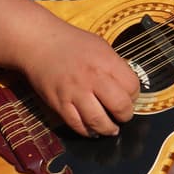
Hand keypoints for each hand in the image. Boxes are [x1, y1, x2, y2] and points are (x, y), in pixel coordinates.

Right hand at [16, 21, 139, 137]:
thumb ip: (115, 67)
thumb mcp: (101, 46)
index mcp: (106, 61)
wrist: (39, 42)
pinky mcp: (59, 103)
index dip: (134, 95)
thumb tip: (127, 88)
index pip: (132, 86)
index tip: (129, 97)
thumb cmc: (72, 43)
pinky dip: (87, 131)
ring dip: (108, 129)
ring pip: (98, 121)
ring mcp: (74, 92)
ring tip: (110, 128)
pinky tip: (92, 129)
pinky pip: (77, 125)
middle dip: (125, 115)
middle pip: (120, 106)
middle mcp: (92, 78)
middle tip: (123, 116)